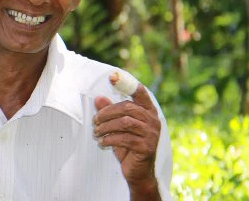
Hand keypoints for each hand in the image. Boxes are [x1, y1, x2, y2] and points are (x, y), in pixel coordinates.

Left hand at [93, 84, 161, 199]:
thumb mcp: (117, 128)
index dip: (127, 83)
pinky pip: (124, 138)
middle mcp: (153, 121)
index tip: (112, 77)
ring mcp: (151, 135)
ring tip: (96, 132)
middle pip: (128, 107)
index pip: (140, 93)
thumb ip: (109, 112)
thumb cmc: (128, 146)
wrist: (138, 172)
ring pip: (124, 122)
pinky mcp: (146, 147)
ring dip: (106, 126)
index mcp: (148, 112)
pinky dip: (109, 139)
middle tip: (95, 120)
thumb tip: (98, 98)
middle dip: (107, 112)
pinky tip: (102, 143)